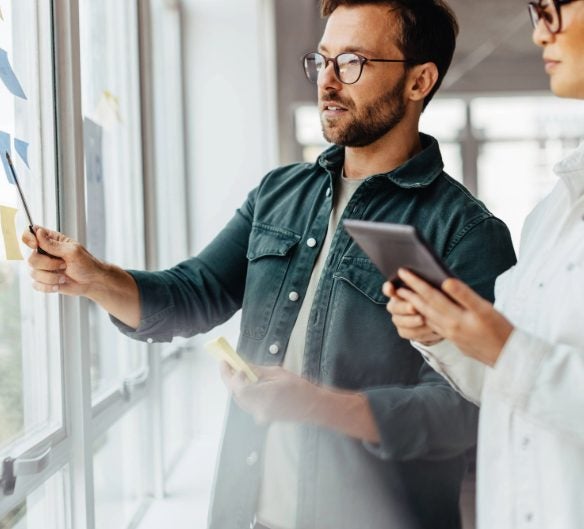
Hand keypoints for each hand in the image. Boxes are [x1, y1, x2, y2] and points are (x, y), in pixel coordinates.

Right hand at [22, 226, 106, 297]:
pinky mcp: (43, 280)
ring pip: (33, 272)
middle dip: (48, 264)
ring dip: (51, 277)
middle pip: (30, 258)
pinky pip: (35, 284)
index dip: (28, 239)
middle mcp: (44, 253)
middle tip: (64, 265)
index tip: (35, 245)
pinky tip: (60, 284)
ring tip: (64, 276)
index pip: (30, 234)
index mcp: (51, 241)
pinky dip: (49, 286)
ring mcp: (43, 267)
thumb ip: (53, 244)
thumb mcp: (72, 251)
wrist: (92, 282)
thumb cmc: (86, 264)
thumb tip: (38, 232)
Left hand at [220, 363, 319, 423]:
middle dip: (228, 378)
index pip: (239, 388)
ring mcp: (259, 415)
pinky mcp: (261, 417)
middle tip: (225, 363)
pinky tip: (243, 381)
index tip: (228, 362)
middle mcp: (259, 409)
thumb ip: (257, 371)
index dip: (231, 375)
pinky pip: (246, 404)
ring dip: (233, 385)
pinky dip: (241, 392)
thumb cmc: (298, 388)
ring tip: (232, 370)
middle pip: (236, 394)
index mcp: (265, 397)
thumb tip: (242, 366)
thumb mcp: (277, 373)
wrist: (312, 406)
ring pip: (239, 400)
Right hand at [383, 281, 442, 345]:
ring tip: (422, 319)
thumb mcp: (433, 290)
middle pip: (393, 306)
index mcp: (399, 291)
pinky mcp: (403, 330)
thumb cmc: (434, 299)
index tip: (391, 287)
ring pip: (398, 320)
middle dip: (403, 307)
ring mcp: (398, 318)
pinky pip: (406, 332)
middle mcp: (396, 305)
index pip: (388, 289)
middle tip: (413, 307)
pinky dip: (417, 331)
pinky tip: (428, 329)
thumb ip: (428, 286)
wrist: (438, 318)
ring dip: (410, 320)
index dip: (388, 288)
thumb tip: (442, 281)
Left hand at [395, 268, 513, 365]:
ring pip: (426, 317)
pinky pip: (432, 325)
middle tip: (395, 283)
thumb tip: (445, 281)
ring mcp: (449, 334)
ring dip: (412, 305)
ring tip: (403, 295)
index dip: (415, 283)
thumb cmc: (500, 330)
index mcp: (455, 317)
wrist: (507, 357)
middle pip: (423, 307)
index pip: (430, 296)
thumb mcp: (486, 310)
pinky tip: (421, 310)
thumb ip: (464, 295)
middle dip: (408, 294)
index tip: (403, 271)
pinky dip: (423, 315)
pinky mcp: (452, 339)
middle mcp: (448, 327)